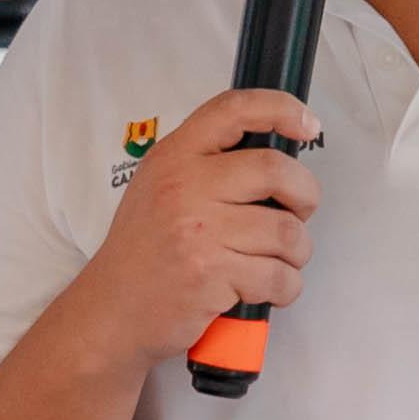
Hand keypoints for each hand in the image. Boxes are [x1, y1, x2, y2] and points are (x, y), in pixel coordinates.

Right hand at [81, 83, 321, 358]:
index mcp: (174, 157)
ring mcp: (198, 232)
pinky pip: (279, 277)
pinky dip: (284, 288)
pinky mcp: (211, 275)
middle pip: (276, 170)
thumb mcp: (158, 186)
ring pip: (286, 232)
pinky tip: (263, 291)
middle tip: (299, 213)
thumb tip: (277, 157)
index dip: (282, 109)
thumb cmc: (143, 252)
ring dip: (296, 253)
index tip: (307, 126)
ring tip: (277, 261)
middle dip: (305, 195)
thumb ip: (205, 163)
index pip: (234, 109)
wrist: (111, 310)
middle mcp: (184, 187)